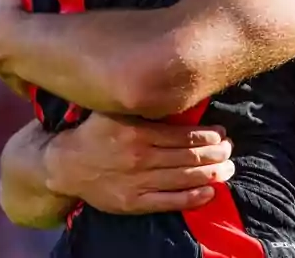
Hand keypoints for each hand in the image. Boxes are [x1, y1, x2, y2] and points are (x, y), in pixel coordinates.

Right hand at [45, 112, 234, 213]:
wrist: (65, 165)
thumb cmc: (94, 133)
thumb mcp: (113, 111)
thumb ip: (141, 104)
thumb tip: (174, 90)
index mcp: (137, 132)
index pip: (183, 135)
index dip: (208, 136)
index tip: (221, 133)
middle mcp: (140, 157)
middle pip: (189, 157)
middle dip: (216, 154)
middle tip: (229, 150)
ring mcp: (137, 182)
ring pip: (184, 178)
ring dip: (211, 174)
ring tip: (227, 168)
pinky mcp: (133, 202)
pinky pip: (169, 201)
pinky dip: (193, 197)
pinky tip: (209, 192)